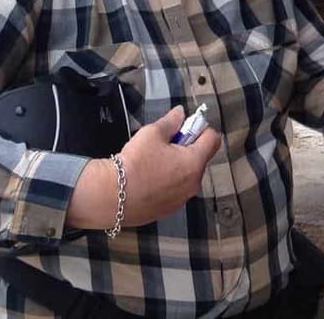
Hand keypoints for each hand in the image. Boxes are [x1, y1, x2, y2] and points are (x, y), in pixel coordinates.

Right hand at [68, 106, 221, 230]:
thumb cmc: (134, 162)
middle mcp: (193, 184)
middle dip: (188, 148)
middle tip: (165, 144)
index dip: (201, 128)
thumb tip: (181, 112)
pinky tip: (149, 179)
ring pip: (187, 175)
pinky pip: (175, 191)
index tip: (185, 127)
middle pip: (200, 158)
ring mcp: (181, 200)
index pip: (213, 139)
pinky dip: (168, 182)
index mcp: (194, 163)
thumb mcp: (152, 133)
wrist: (109, 196)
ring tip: (154, 163)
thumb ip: (171, 121)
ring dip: (178, 166)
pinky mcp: (168, 210)